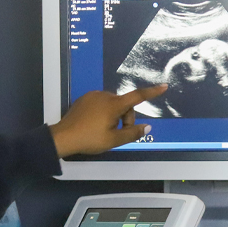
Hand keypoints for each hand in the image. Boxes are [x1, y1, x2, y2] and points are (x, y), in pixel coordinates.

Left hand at [48, 84, 166, 158]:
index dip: (152, 92)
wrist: (64, 137)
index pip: (137, 96)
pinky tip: (95, 126)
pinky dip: (103, 113)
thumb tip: (147, 127)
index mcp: (113, 104)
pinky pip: (100, 104)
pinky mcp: (84, 99)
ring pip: (112, 105)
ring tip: (104, 132)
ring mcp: (93, 96)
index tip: (163, 86)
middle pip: (124, 105)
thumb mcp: (113, 140)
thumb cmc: (90, 139)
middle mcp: (104, 95)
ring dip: (114, 117)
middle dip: (125, 119)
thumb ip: (132, 134)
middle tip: (118, 135)